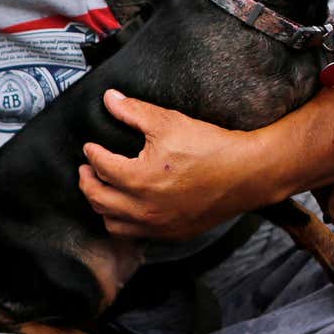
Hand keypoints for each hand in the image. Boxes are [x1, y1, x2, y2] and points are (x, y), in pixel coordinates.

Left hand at [77, 89, 276, 239]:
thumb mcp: (169, 122)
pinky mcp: (172, 233)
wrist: (247, 174)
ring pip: (112, 223)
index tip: (90, 147)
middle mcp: (143, 208)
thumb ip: (134, 111)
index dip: (92, 153)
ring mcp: (158, 225)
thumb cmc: (210, 146)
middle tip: (86, 168)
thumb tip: (109, 99)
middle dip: (87, 181)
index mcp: (138, 179)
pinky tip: (127, 209)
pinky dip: (124, 222)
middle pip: (98, 199)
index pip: (100, 166)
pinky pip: (135, 235)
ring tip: (103, 189)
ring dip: (102, 206)